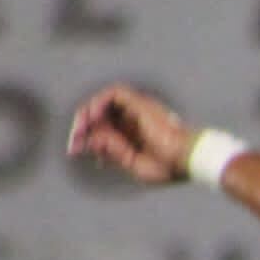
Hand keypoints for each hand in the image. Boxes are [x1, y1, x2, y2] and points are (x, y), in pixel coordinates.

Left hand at [64, 83, 197, 184]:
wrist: (187, 158)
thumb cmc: (168, 166)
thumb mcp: (131, 163)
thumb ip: (111, 151)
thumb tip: (89, 141)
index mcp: (133, 137)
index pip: (102, 131)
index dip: (86, 139)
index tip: (74, 151)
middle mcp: (133, 120)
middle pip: (100, 115)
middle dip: (82, 127)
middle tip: (73, 141)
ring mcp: (137, 110)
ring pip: (104, 102)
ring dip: (88, 112)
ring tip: (80, 127)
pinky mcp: (141, 103)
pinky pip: (115, 93)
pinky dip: (100, 102)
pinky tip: (93, 117)